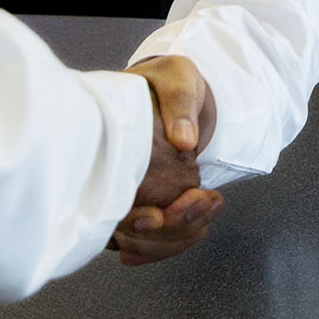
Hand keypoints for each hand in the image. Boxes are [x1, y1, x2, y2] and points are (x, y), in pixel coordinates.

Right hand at [113, 55, 220, 266]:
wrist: (171, 92)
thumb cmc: (165, 81)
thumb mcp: (176, 76)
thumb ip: (179, 101)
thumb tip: (183, 140)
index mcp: (107, 146)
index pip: (107, 200)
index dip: (131, 220)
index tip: (158, 217)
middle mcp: (107, 177)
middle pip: (125, 231)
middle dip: (170, 228)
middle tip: (205, 200)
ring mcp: (120, 194)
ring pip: (139, 242)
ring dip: (179, 236)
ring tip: (211, 204)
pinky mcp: (138, 205)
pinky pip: (149, 241)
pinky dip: (177, 240)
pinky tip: (200, 225)